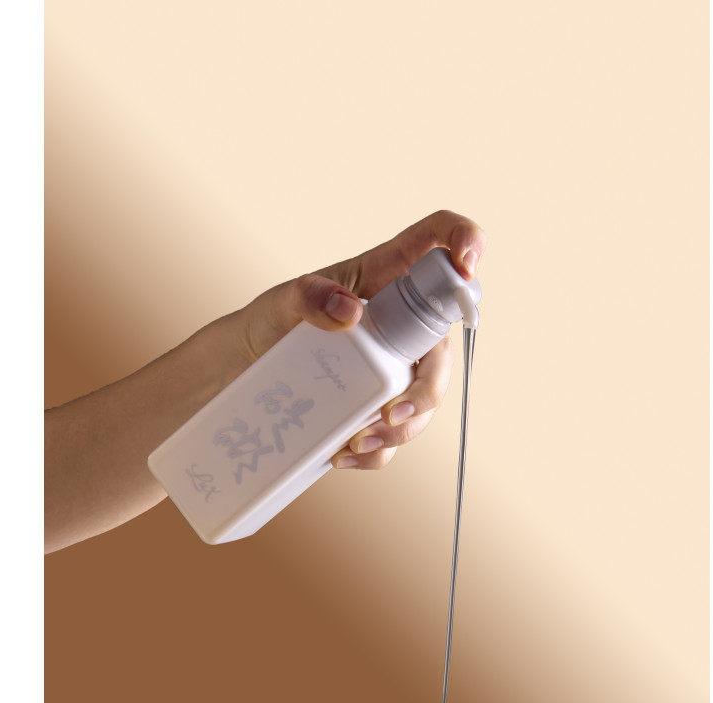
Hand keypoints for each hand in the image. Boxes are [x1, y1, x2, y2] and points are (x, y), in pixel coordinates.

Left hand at [230, 209, 486, 469]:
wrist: (245, 366)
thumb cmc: (271, 321)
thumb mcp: (282, 301)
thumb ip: (309, 296)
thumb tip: (350, 310)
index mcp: (387, 276)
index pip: (438, 239)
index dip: (465, 240)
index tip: (467, 266)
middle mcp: (401, 320)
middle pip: (442, 349)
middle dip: (428, 391)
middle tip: (393, 415)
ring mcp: (394, 362)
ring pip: (425, 399)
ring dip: (403, 429)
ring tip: (358, 441)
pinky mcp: (378, 399)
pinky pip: (396, 431)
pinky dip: (377, 450)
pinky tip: (344, 452)